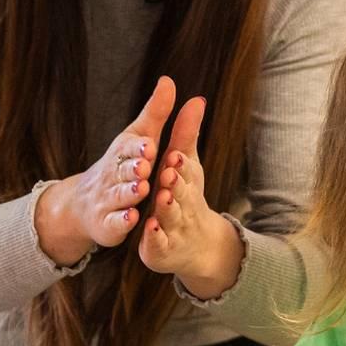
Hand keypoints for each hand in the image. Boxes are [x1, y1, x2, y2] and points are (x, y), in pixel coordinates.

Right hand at [35, 76, 204, 263]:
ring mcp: (108, 200)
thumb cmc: (122, 165)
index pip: (129, 147)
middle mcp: (113, 174)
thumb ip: (156, 113)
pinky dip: (121, 221)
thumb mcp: (139, 137)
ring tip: (142, 188)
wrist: (85, 203)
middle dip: (133, 168)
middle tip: (145, 166)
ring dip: (129, 192)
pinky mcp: (107, 224)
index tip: (150, 144)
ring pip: (119, 195)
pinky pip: (113, 223)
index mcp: (122, 153)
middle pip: (122, 171)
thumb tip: (169, 80)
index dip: (138, 147)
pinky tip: (132, 218)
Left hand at [138, 93, 241, 296]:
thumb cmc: (184, 194)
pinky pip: (157, 242)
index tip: (174, 154)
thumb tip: (197, 98)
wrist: (192, 242)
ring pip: (170, 217)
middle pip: (180, 193)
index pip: (185, 170)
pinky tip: (148, 228)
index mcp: (186, 180)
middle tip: (168, 172)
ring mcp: (174, 227)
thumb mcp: (184, 162)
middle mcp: (184, 204)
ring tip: (160, 196)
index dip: (180, 164)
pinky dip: (154, 236)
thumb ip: (185, 133)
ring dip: (166, 208)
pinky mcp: (161, 247)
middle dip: (175, 183)